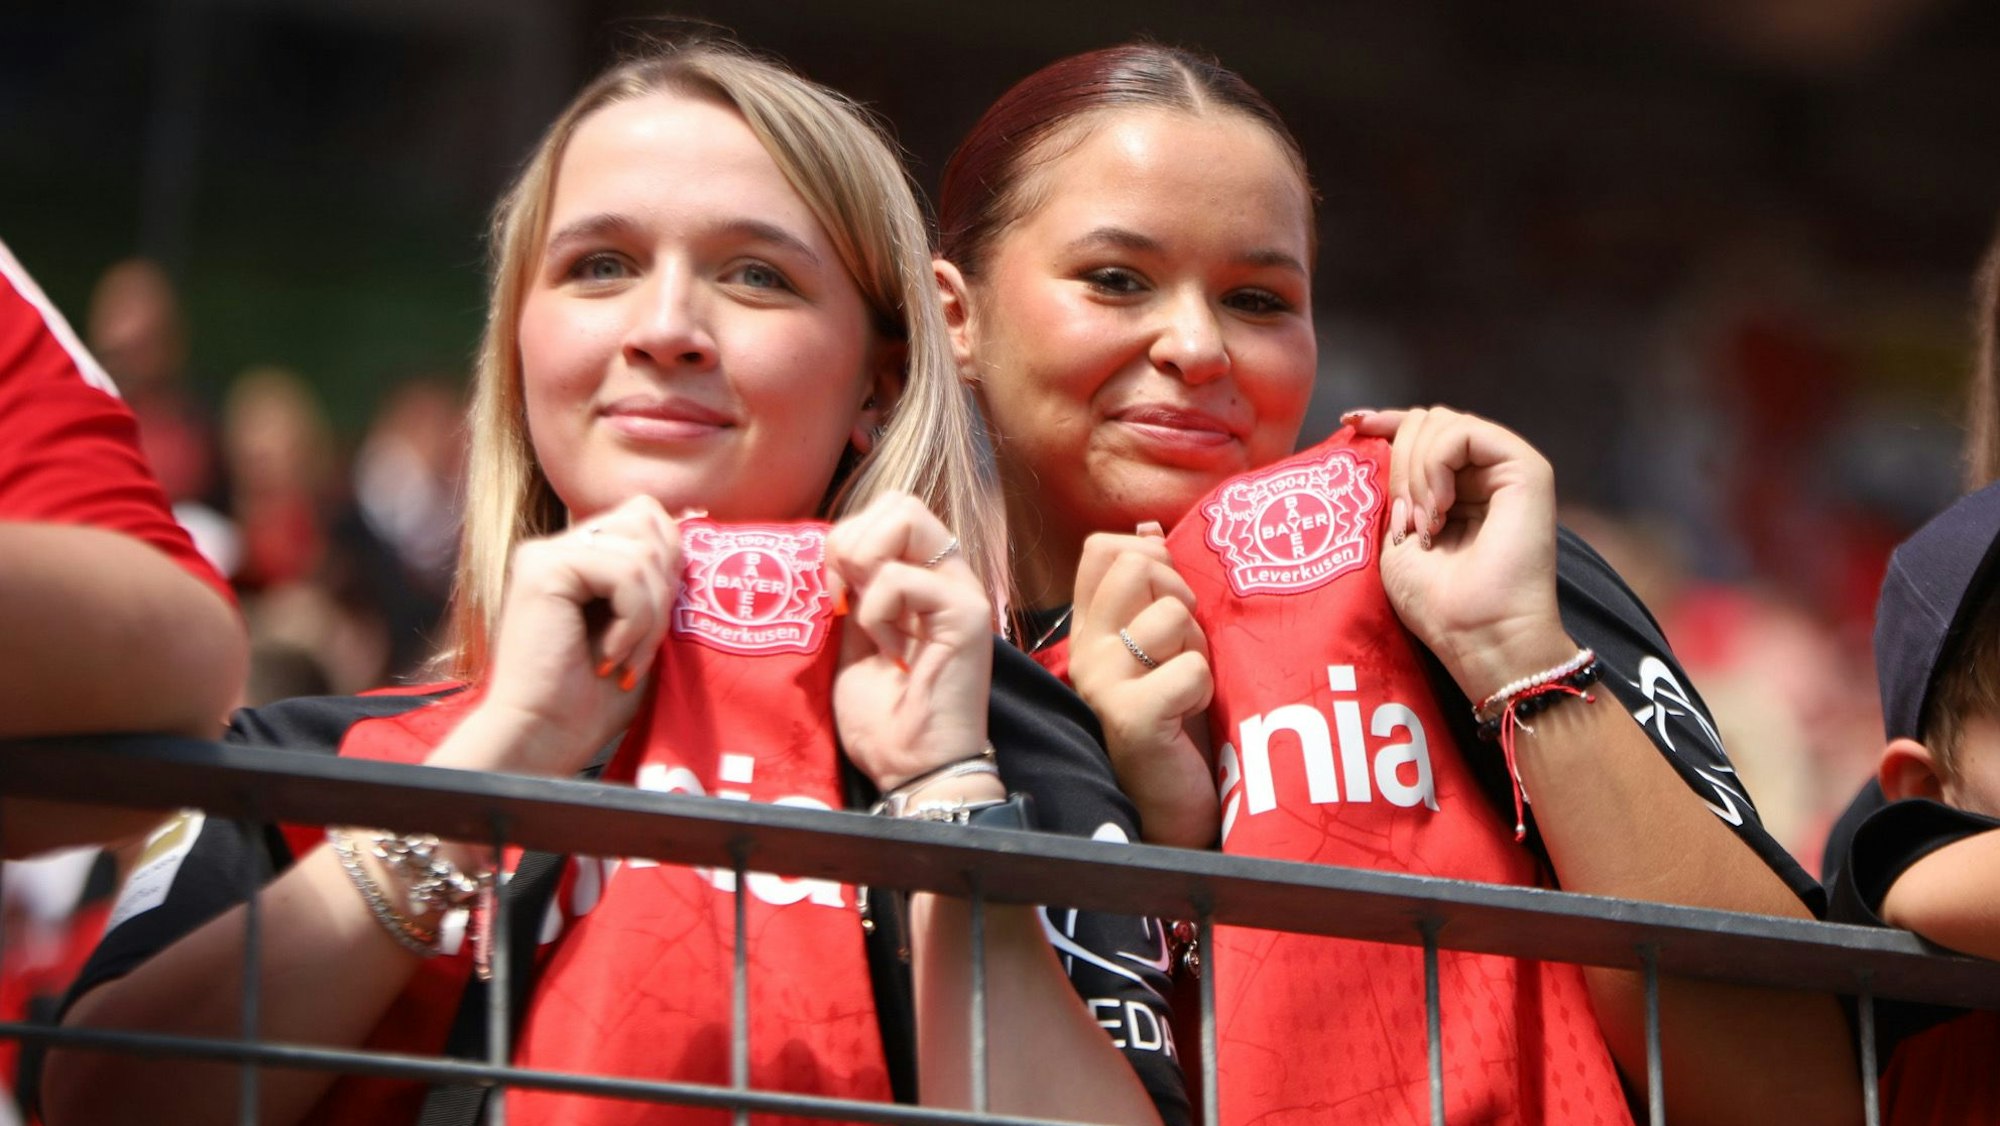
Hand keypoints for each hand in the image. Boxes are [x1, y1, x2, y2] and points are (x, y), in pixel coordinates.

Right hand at [465, 495, 682, 775]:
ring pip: (642, 553)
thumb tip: (696, 522)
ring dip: (650, 616)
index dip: (670, 558)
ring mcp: (546, 554)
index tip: (659, 623)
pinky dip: (634, 621)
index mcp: (577, 556)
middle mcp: (557, 547)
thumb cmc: (591, 699)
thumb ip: (656, 579)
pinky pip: (625, 573)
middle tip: (641, 647)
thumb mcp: (640, 630)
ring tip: (624, 659)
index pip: (645, 516)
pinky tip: (609, 657)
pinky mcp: (543, 569)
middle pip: (647, 522)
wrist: (544, 736)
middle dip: (664, 589)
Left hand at [827, 493, 993, 791]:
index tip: (833, 593)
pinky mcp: (965, 613)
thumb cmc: (884, 717)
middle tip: (846, 596)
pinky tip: (891, 649)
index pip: (886, 511)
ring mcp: (959, 590)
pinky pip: (903, 577)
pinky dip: (878, 611)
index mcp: (921, 578)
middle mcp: (946, 575)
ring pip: (906, 516)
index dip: (846, 538)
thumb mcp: (852, 641)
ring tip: (873, 625)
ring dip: (865, 569)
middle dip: (852, 540)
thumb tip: (833, 555)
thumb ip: (851, 594)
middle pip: (899, 501)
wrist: (911, 768)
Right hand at [1070, 524, 1218, 846]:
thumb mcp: (1166, 645)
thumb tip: (1150, 528)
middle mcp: (1087, 649)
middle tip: (1186, 644)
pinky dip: (1207, 687)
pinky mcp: (1130, 718)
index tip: (1171, 596)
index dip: (1150, 554)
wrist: (1179, 808)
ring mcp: (1103, 683)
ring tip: (1190, 684)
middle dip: (1182, 594)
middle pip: (1137, 565)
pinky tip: (1192, 714)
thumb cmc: (1181, 723)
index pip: (1104, 548)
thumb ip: (1154, 591)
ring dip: (1200, 646)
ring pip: (1170, 615)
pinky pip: (1189, 669)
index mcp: (1093, 627)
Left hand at [1346, 407, 1573, 699]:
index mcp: (1457, 489)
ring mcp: (1507, 468)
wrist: (1479, 636)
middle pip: (1428, 421)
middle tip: (1403, 520)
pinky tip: (1439, 508)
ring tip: (1423, 523)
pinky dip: (1437, 464)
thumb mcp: (1395, 538)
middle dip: (1399, 460)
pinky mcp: (1527, 468)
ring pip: (1443, 422)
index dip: (1386, 422)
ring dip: (1416, 471)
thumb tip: (1374, 440)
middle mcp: (1484, 474)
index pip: (1420, 433)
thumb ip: (1392, 490)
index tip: (1351, 422)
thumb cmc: (1437, 603)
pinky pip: (1464, 432)